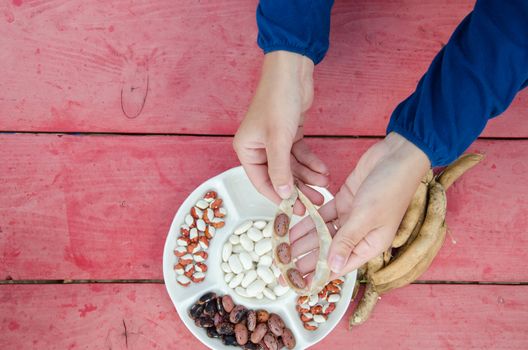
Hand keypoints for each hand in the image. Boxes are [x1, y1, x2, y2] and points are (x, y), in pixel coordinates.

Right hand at [233, 51, 328, 212]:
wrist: (292, 71)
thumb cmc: (278, 101)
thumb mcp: (278, 139)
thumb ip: (280, 169)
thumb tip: (283, 194)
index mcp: (247, 149)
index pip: (261, 181)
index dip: (279, 196)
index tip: (296, 208)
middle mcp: (258, 147)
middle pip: (279, 176)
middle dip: (298, 188)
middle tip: (314, 202)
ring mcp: (274, 140)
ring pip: (292, 166)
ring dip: (308, 176)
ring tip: (324, 185)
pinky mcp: (289, 134)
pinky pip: (300, 155)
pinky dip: (311, 162)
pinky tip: (323, 170)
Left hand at [289, 132, 430, 279]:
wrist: (398, 155)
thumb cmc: (391, 187)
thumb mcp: (366, 217)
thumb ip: (346, 240)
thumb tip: (333, 265)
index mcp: (370, 244)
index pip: (341, 266)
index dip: (320, 276)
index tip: (301, 285)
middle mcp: (361, 233)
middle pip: (329, 251)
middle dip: (307, 260)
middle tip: (285, 269)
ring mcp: (352, 216)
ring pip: (323, 233)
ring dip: (305, 240)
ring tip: (284, 250)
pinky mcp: (345, 200)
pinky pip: (323, 215)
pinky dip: (309, 220)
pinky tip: (294, 227)